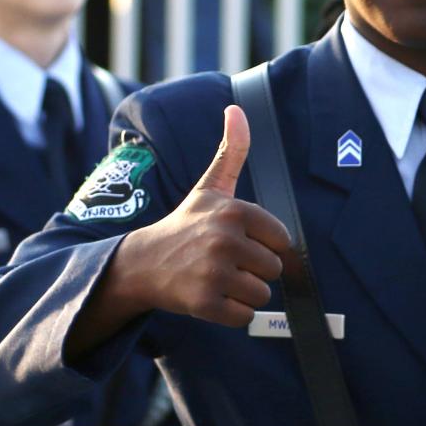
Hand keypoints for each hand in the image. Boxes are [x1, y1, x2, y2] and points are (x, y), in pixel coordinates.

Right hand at [112, 104, 293, 328]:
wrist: (142, 263)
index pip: (282, 241)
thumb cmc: (185, 225)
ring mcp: (213, 273)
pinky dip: (232, 313)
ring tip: (217, 278)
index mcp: (234, 211)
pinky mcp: (204, 304)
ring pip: (262, 295)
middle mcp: (224, 240)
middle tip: (225, 262)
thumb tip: (236, 108)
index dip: (264, 245)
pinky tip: (210, 297)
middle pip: (275, 270)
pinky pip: (245, 317)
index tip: (238, 241)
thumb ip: (231, 151)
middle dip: (254, 271)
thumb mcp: (210, 187)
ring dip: (244, 293)